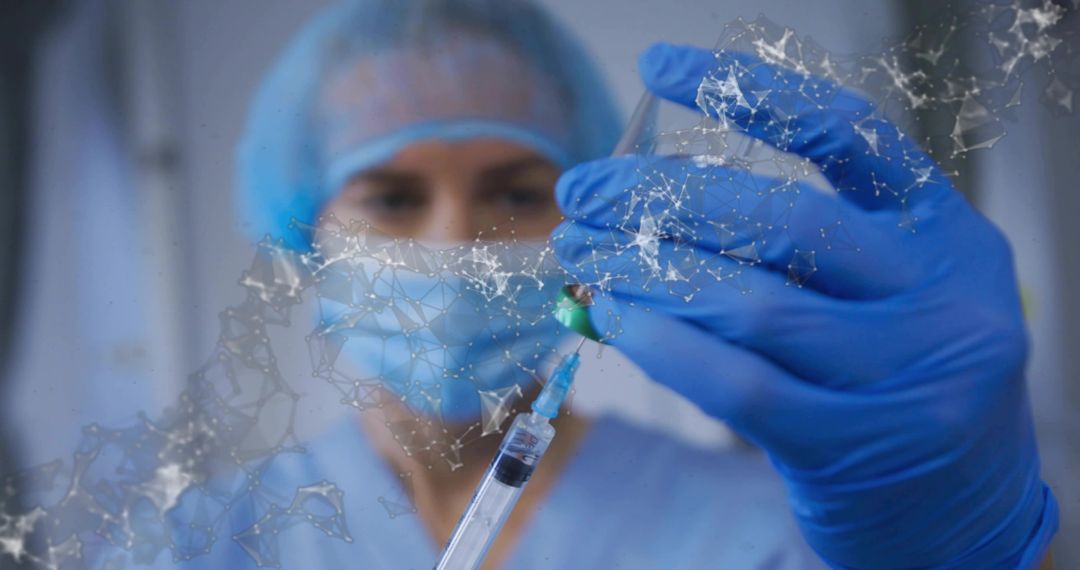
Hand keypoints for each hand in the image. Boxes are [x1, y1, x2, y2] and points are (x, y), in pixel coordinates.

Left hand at [551, 43, 1057, 567]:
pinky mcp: (853, 443)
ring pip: (751, 304)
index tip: (660, 68)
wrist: (961, 513)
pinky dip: (663, 345)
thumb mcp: (877, 297)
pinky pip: (737, 382)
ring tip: (582, 253)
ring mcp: (902, 374)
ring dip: (645, 273)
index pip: (848, 136)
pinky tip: (616, 318)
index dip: (752, 93)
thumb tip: (644, 213)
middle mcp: (936, 296)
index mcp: (944, 235)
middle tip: (582, 191)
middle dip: (661, 198)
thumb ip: (791, 255)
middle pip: (783, 220)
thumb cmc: (894, 383)